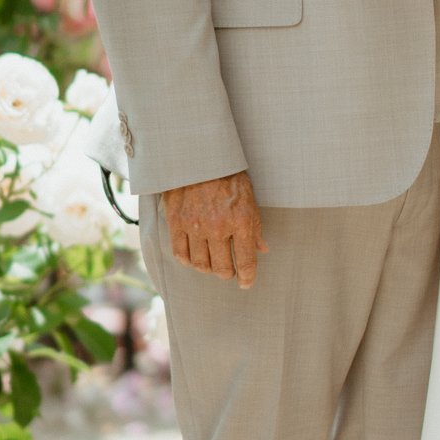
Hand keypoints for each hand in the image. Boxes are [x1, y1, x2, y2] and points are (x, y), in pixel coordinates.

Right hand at [161, 170, 267, 288]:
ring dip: (208, 269)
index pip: (246, 261)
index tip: (246, 283)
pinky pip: (180, 253)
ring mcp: (195, 226)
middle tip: (229, 271)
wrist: (200, 156)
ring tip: (212, 264)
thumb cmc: (229, 176)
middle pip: (222, 268)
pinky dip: (188, 260)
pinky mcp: (176, 222)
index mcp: (241, 221)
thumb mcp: (249, 199)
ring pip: (201, 264)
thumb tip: (262, 249)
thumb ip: (255, 227)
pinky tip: (193, 258)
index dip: (248, 277)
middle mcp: (218, 227)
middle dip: (228, 274)